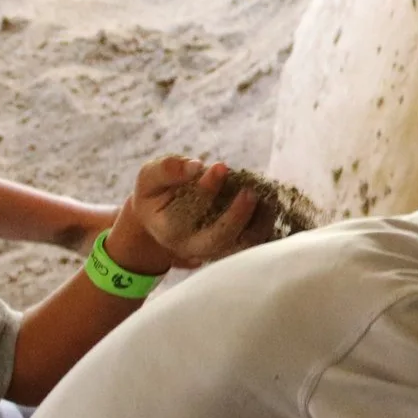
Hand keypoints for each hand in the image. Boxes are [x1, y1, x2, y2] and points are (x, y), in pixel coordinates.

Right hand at [127, 156, 262, 268]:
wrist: (163, 218)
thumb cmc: (156, 194)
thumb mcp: (150, 178)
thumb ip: (167, 169)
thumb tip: (195, 165)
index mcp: (168, 230)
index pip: (188, 215)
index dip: (206, 190)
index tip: (221, 166)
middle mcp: (191, 246)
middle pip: (217, 240)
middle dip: (236, 216)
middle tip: (249, 191)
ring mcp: (212, 251)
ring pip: (239, 246)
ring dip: (256, 223)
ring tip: (265, 198)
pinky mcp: (230, 248)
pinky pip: (253, 244)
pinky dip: (263, 226)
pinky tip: (268, 205)